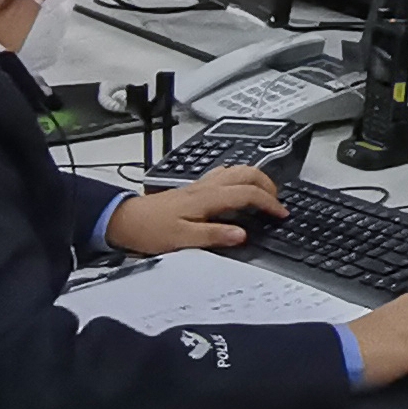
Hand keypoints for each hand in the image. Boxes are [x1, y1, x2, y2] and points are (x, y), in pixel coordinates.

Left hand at [106, 166, 285, 252]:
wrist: (126, 220)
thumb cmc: (151, 230)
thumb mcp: (183, 239)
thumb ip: (214, 235)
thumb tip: (241, 234)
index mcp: (208, 198)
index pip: (248, 193)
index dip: (269, 203)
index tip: (281, 214)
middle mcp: (206, 186)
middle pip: (247, 173)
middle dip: (268, 184)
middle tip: (278, 203)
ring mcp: (200, 184)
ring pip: (236, 169)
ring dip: (255, 178)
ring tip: (265, 194)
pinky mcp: (193, 188)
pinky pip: (224, 174)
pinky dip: (239, 178)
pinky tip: (238, 190)